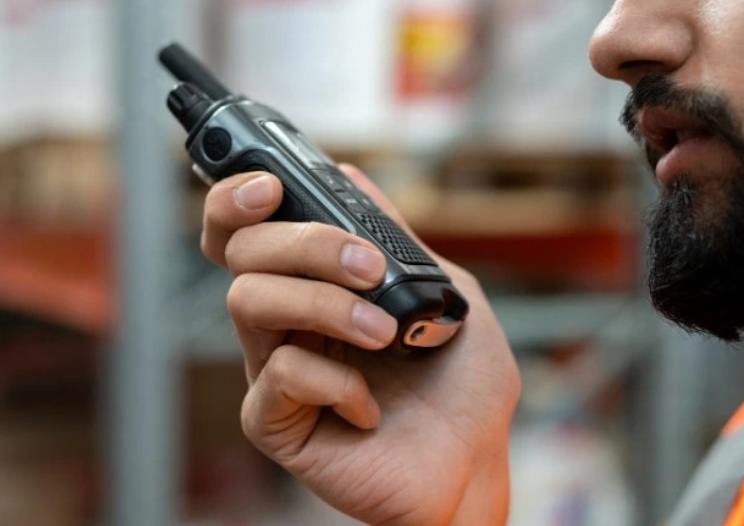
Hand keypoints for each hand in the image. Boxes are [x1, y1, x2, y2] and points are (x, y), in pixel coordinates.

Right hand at [201, 165, 520, 524]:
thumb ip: (397, 237)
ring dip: (325, 304)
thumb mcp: (445, 291)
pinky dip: (336, 380)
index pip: (250, 231)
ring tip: (384, 333)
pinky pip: (280, 376)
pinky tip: (372, 406)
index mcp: (318, 286)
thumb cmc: (463, 383)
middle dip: (306, 244)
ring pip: (249, 301)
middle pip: (243, 252)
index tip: (271, 187)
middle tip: (367, 268)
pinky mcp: (277, 422)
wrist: (475, 460)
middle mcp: (289, 322)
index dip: (238, 199)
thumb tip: (350, 175)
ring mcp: (277, 371)